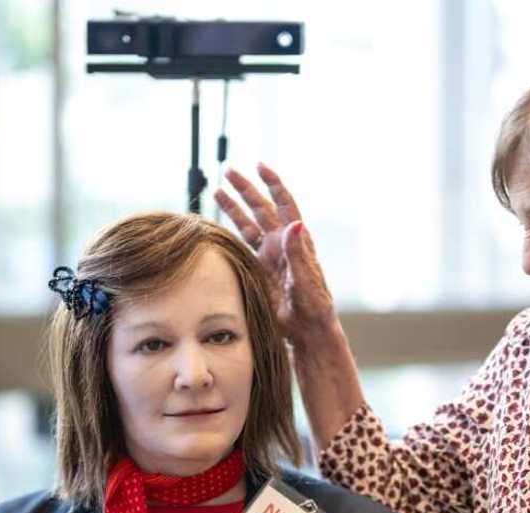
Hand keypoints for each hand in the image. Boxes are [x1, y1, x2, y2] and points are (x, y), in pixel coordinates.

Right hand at [215, 164, 337, 347]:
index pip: (284, 204)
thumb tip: (294, 222)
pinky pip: (241, 247)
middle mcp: (281, 244)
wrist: (306, 329)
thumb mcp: (306, 278)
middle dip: (245, 189)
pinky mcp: (258, 270)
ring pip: (248, 225)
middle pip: (261, 209)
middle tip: (228, 171)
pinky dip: (229, 235)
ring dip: (233, 208)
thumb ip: (298, 252)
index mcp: (295, 240)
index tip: (260, 166)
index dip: (273, 184)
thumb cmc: (313, 305)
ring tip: (217, 190)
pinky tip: (216, 226)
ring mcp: (268, 256)